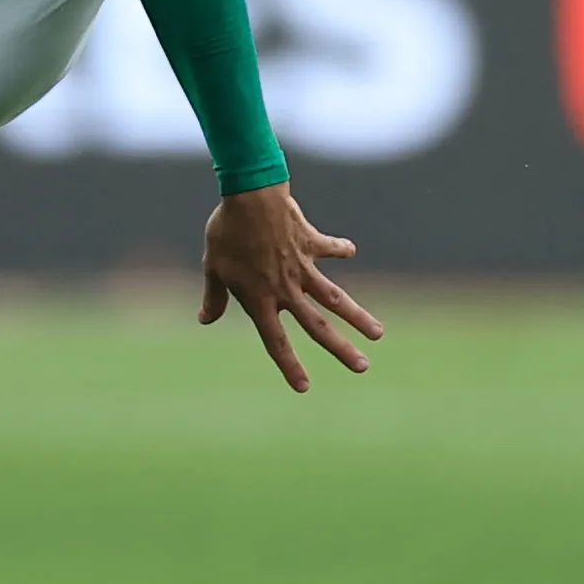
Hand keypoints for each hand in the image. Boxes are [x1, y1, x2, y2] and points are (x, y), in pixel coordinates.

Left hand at [197, 184, 378, 394]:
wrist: (251, 196)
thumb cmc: (227, 233)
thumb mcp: (214, 268)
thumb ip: (215, 297)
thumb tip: (205, 320)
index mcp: (261, 299)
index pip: (276, 341)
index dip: (289, 365)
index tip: (304, 387)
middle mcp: (286, 289)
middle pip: (317, 326)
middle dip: (341, 349)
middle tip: (363, 367)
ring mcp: (302, 268)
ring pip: (335, 298)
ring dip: (358, 316)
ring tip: (378, 333)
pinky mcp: (311, 244)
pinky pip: (329, 248)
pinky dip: (339, 248)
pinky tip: (349, 251)